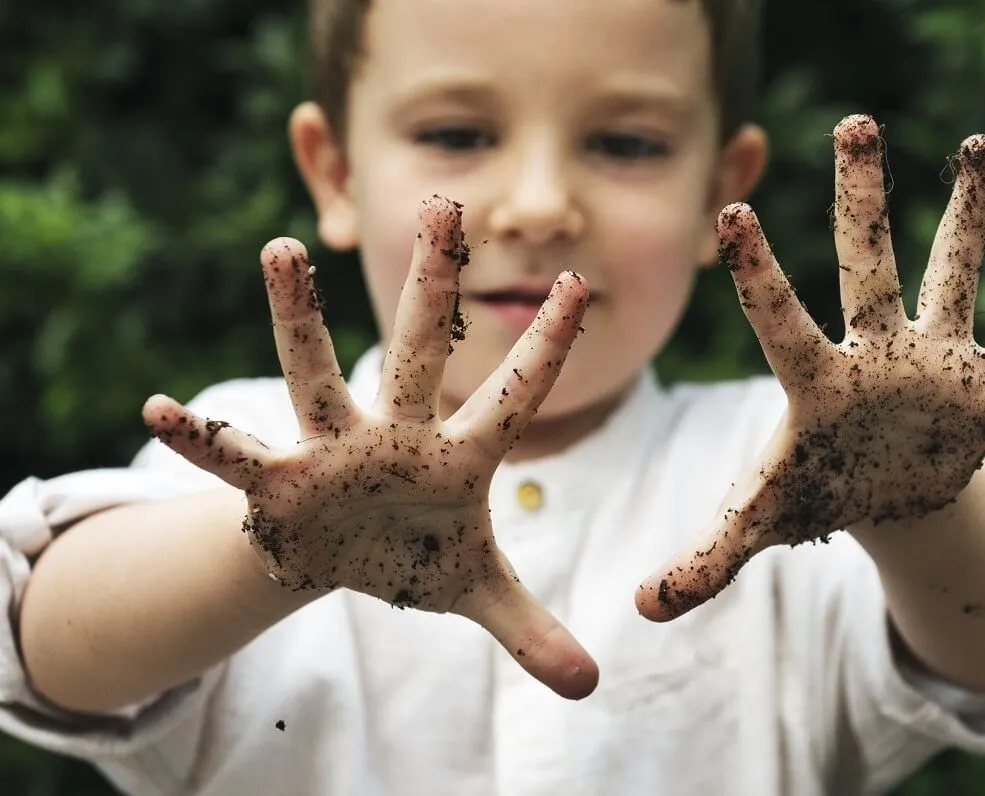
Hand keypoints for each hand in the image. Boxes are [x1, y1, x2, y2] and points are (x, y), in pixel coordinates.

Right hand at [144, 196, 597, 697]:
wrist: (340, 560)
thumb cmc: (414, 556)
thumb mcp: (476, 593)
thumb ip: (531, 629)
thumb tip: (590, 686)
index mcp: (456, 458)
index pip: (513, 396)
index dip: (547, 348)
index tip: (583, 285)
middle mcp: (395, 436)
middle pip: (417, 352)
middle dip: (434, 287)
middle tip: (446, 204)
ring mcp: (334, 451)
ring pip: (317, 375)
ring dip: (299, 318)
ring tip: (280, 248)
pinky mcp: (281, 482)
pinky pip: (237, 456)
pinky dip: (201, 439)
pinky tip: (159, 411)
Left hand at [637, 114, 984, 620]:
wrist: (883, 495)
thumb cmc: (815, 494)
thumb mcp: (762, 523)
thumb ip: (706, 558)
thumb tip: (642, 609)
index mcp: (815, 382)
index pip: (779, 320)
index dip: (758, 272)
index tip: (734, 210)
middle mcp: (873, 353)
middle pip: (866, 265)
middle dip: (862, 199)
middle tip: (853, 123)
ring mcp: (931, 360)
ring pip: (952, 275)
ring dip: (968, 217)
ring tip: (979, 146)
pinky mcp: (983, 383)